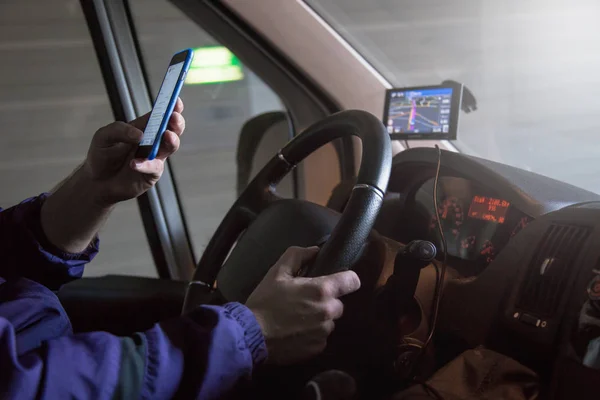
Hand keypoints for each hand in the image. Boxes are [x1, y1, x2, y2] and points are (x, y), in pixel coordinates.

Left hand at [82, 98, 185, 205]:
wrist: (98, 183)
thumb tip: (140, 134)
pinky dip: (146, 164)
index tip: (176, 100)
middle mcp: (153, 141)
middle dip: (176, 122)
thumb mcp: (103, 137)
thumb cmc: (102, 156)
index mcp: (144, 127)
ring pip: (171, 146)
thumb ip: (119, 130)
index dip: (171, 106)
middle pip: (173, 129)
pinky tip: (133, 163)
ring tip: (166, 136)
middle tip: (173, 117)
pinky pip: (154, 167)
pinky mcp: (152, 173)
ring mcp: (155, 157)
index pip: (161, 114)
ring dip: (171, 140)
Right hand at [246, 246, 360, 364]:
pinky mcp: (318, 348)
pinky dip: (313, 334)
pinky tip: (296, 332)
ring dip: (320, 319)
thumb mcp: (277, 272)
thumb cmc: (265, 301)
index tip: (339, 281)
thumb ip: (298, 256)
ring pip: (330, 321)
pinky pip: (322, 337)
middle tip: (305, 301)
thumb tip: (315, 250)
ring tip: (299, 318)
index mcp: (321, 290)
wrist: (251, 335)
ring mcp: (324, 332)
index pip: (352, 281)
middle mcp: (328, 311)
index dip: (347, 279)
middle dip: (326, 301)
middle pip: (339, 303)